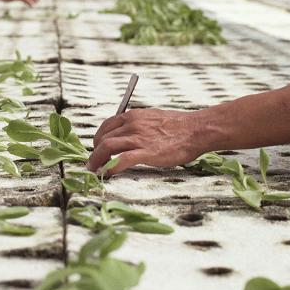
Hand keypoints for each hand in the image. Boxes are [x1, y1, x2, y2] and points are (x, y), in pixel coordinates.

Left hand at [87, 108, 208, 174]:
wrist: (195, 130)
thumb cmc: (178, 125)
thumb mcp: (151, 117)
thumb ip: (138, 124)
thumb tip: (128, 133)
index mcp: (132, 116)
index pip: (106, 126)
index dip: (98, 138)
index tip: (97, 147)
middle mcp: (131, 125)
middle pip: (103, 137)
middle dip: (96, 151)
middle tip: (95, 162)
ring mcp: (138, 138)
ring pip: (107, 147)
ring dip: (96, 160)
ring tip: (93, 170)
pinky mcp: (147, 152)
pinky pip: (122, 160)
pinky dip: (111, 166)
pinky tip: (107, 173)